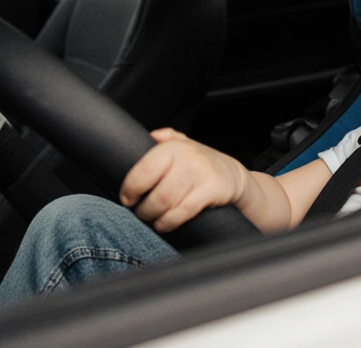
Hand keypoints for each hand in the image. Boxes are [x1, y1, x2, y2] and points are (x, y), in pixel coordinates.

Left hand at [119, 128, 248, 232]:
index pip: (144, 170)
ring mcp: (200, 174)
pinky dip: (168, 222)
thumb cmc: (201, 163)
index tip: (127, 198)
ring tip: (152, 218)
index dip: (131, 188)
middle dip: (143, 208)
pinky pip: (182, 212)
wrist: (233, 175)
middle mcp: (187, 158)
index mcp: (174, 147)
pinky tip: (164, 224)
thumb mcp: (184, 145)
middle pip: (155, 192)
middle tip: (141, 212)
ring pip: (166, 204)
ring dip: (154, 216)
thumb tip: (150, 136)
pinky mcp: (211, 191)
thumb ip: (167, 139)